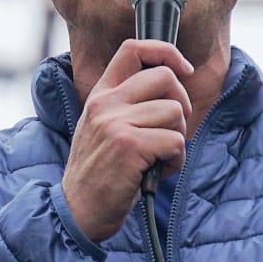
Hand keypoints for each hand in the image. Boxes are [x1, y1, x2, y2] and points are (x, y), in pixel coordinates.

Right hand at [62, 39, 192, 242]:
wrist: (78, 212)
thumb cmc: (100, 174)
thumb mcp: (104, 129)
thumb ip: (129, 104)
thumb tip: (174, 83)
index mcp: (101, 95)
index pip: (133, 49)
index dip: (166, 52)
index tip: (184, 70)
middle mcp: (106, 103)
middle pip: (165, 77)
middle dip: (181, 104)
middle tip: (171, 130)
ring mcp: (116, 123)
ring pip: (175, 112)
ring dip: (178, 139)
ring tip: (158, 158)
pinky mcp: (130, 146)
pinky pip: (176, 141)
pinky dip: (176, 160)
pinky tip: (157, 172)